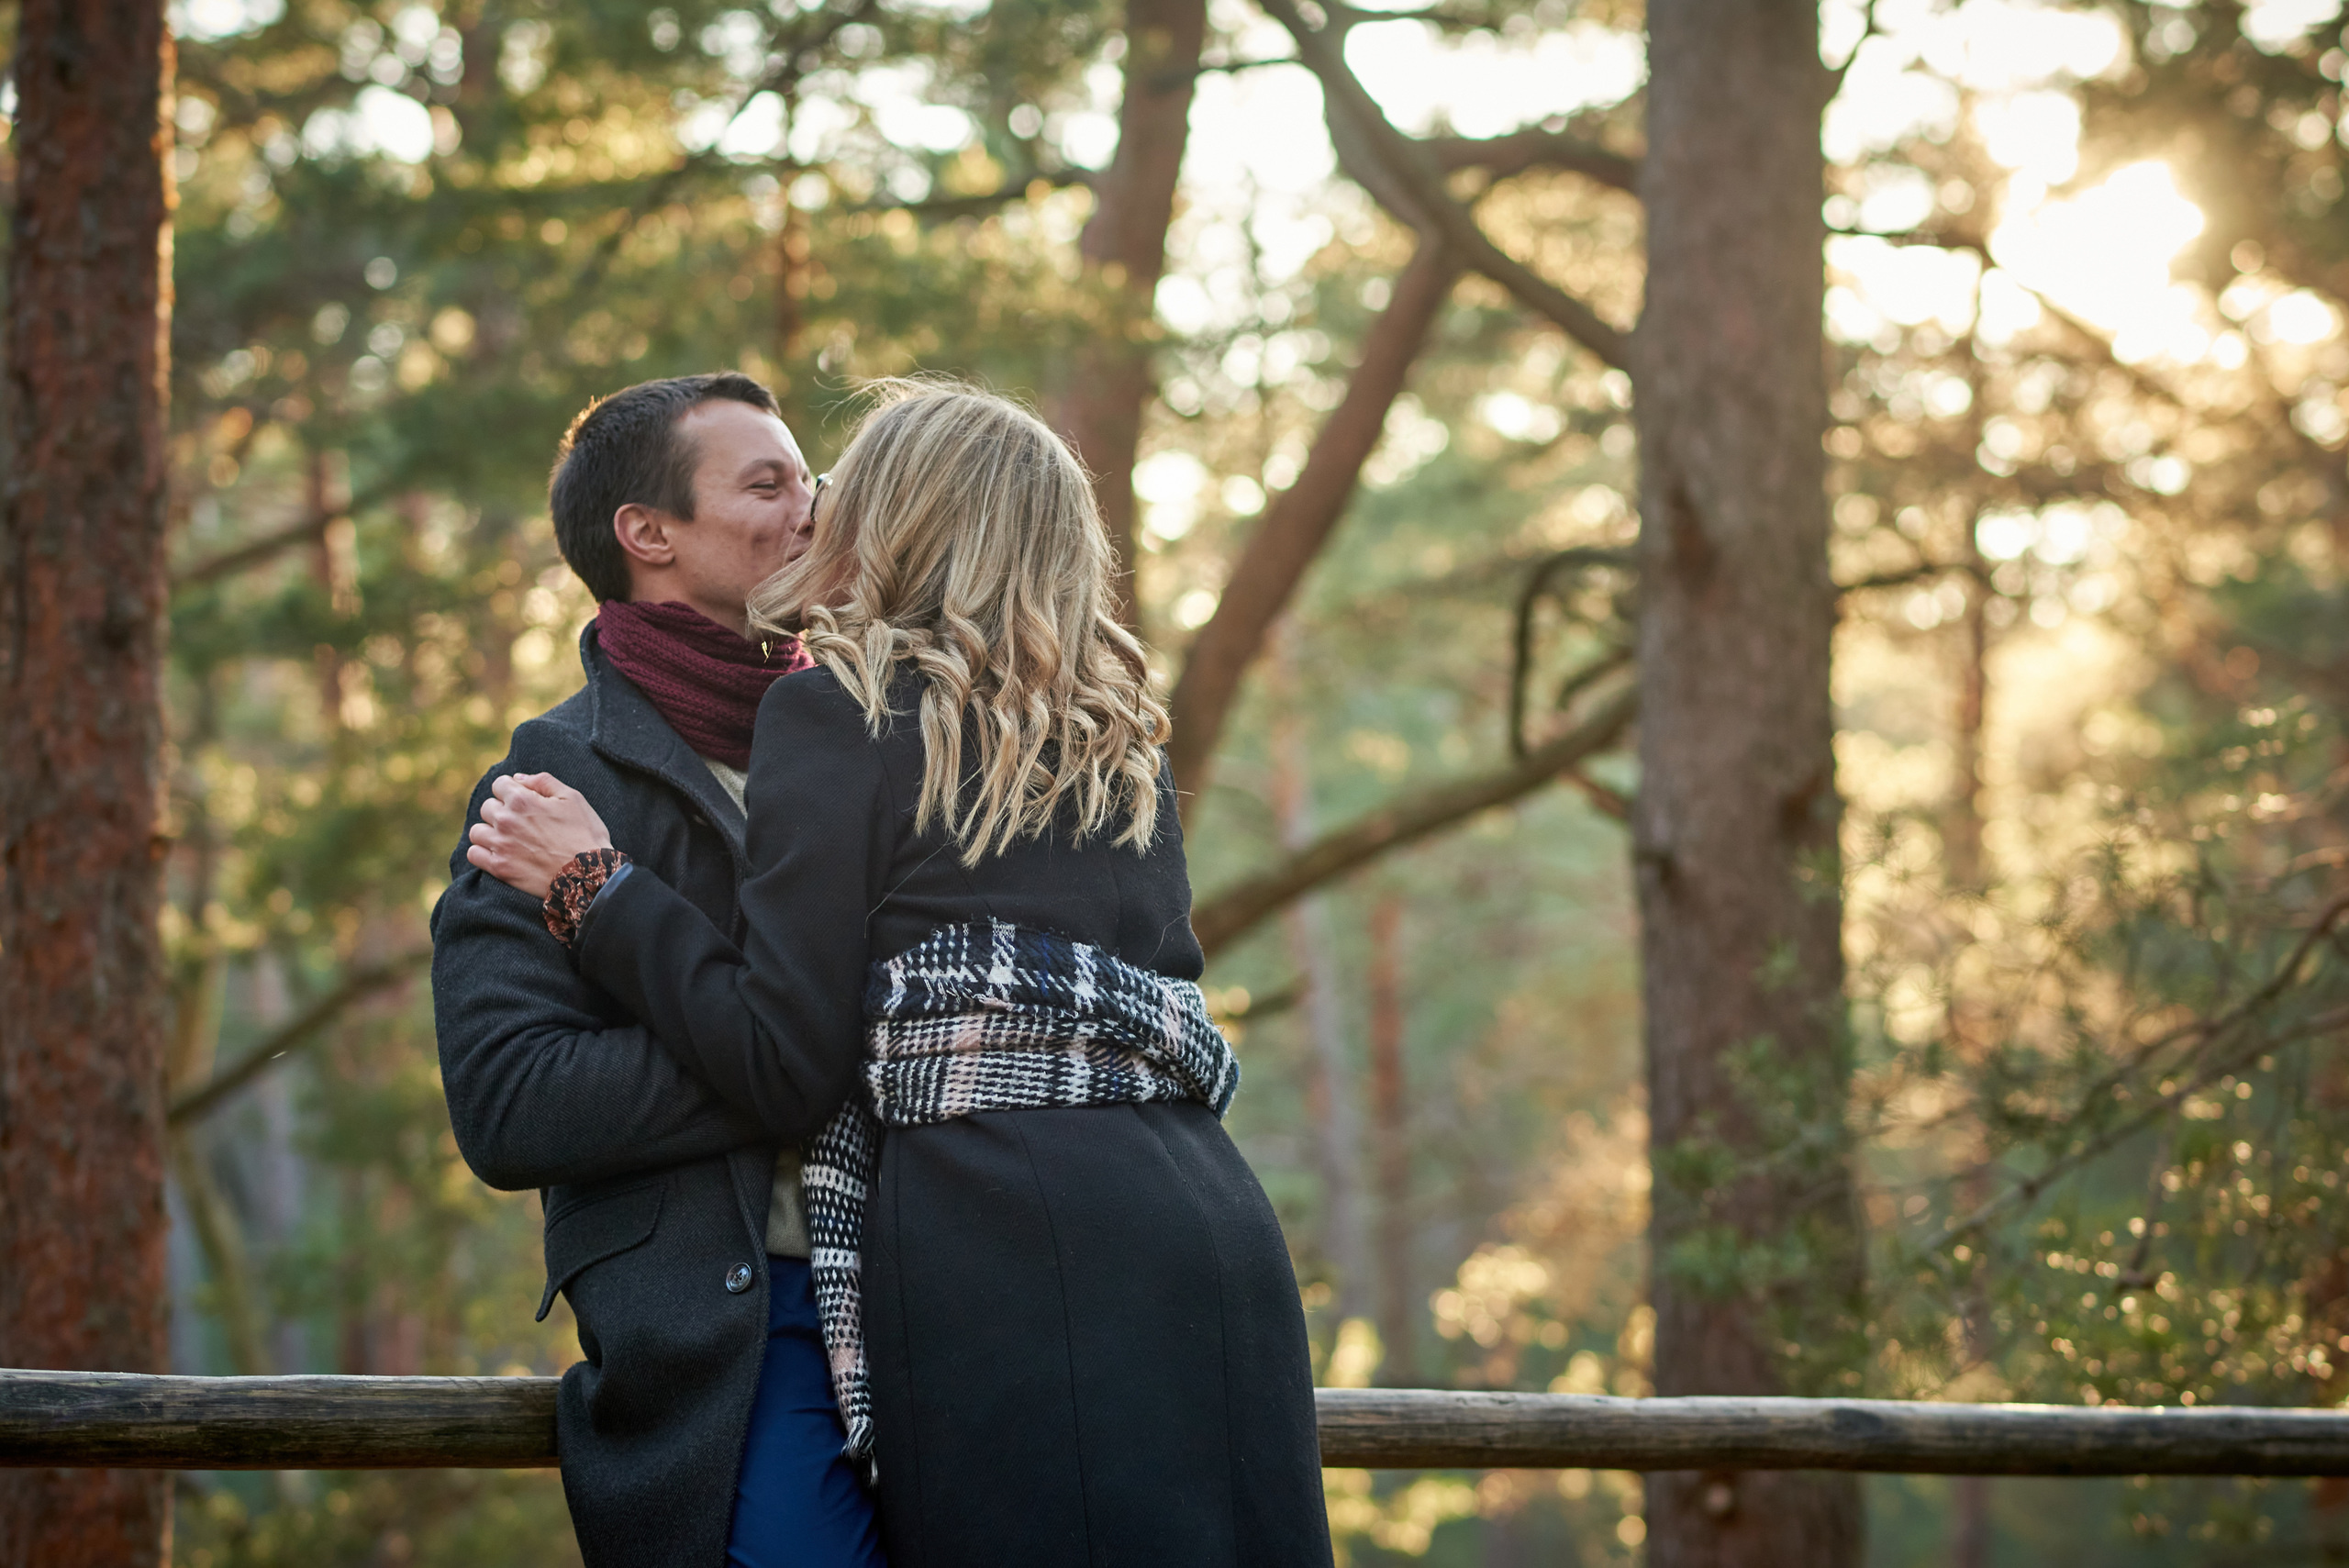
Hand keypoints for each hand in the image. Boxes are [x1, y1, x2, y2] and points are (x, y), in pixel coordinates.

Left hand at [466, 773, 612, 899]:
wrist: (589, 876)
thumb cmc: (585, 835)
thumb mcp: (573, 798)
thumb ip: (543, 781)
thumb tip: (518, 778)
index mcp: (522, 800)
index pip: (499, 784)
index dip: (512, 790)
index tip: (522, 800)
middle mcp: (506, 820)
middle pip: (487, 807)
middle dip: (501, 810)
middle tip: (520, 822)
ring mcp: (501, 845)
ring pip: (477, 831)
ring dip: (489, 832)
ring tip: (507, 839)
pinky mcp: (499, 868)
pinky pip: (474, 854)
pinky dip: (482, 852)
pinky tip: (498, 853)